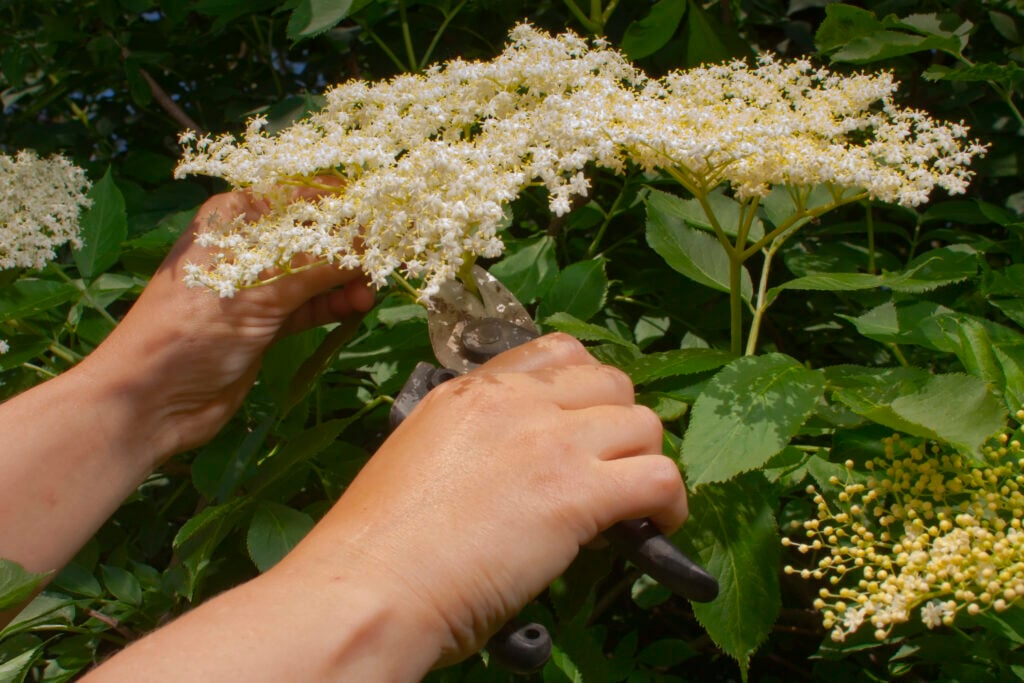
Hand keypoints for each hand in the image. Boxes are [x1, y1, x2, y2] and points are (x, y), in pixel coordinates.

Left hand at [82, 189, 375, 459]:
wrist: (152, 400)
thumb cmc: (192, 329)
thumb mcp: (258, 291)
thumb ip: (318, 264)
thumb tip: (370, 242)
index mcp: (234, 218)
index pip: (298, 196)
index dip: (340, 205)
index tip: (381, 218)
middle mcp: (247, 245)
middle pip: (312, 234)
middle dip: (349, 245)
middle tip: (385, 260)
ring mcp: (257, 286)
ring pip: (315, 272)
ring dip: (345, 279)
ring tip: (371, 293)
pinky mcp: (266, 322)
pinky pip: (310, 304)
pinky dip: (334, 304)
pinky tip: (357, 307)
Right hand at [277, 333, 687, 665]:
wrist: (368, 585)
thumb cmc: (376, 544)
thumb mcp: (417, 457)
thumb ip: (470, 443)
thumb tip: (513, 467)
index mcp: (470, 392)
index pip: (557, 354)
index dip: (584, 387)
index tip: (585, 422)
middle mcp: (515, 403)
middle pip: (610, 382)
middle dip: (620, 421)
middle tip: (610, 464)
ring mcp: (550, 442)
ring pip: (643, 423)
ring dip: (644, 459)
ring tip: (634, 499)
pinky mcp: (578, 493)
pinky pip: (660, 478)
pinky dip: (670, 503)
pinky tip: (655, 526)